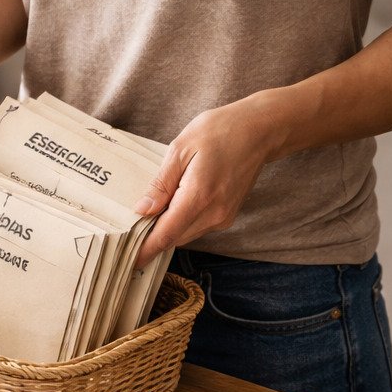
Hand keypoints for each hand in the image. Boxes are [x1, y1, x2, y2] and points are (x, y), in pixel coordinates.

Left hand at [134, 99, 280, 266]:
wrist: (261, 129)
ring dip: (167, 230)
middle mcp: (214, 213)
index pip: (166, 235)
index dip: (146, 250)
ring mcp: (223, 217)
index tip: (130, 262)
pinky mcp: (227, 216)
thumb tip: (142, 211)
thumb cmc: (220, 131)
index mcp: (199, 196)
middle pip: (174, 239)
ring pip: (185, 235)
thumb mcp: (181, 149)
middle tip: (132, 229)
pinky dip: (182, 223)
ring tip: (152, 212)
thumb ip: (161, 184)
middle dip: (152, 238)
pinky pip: (197, 228)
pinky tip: (175, 205)